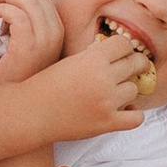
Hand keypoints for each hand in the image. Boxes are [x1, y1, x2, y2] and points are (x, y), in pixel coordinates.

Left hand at [0, 0, 64, 81]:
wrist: (17, 101)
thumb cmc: (18, 70)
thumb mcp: (29, 43)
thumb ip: (29, 22)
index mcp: (58, 29)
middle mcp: (56, 33)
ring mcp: (45, 40)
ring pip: (27, 2)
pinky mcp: (30, 46)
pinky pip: (17, 16)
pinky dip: (3, 9)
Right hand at [34, 25, 153, 141]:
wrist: (30, 112)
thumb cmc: (45, 86)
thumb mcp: (69, 61)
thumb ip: (93, 57)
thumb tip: (117, 54)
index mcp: (91, 58)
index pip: (125, 44)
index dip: (124, 49)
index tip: (121, 54)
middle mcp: (102, 78)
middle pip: (136, 64)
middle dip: (134, 65)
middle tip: (128, 70)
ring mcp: (106, 101)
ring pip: (135, 89)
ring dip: (127, 91)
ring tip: (116, 93)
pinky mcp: (107, 122)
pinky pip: (137, 118)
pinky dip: (134, 114)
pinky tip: (123, 110)